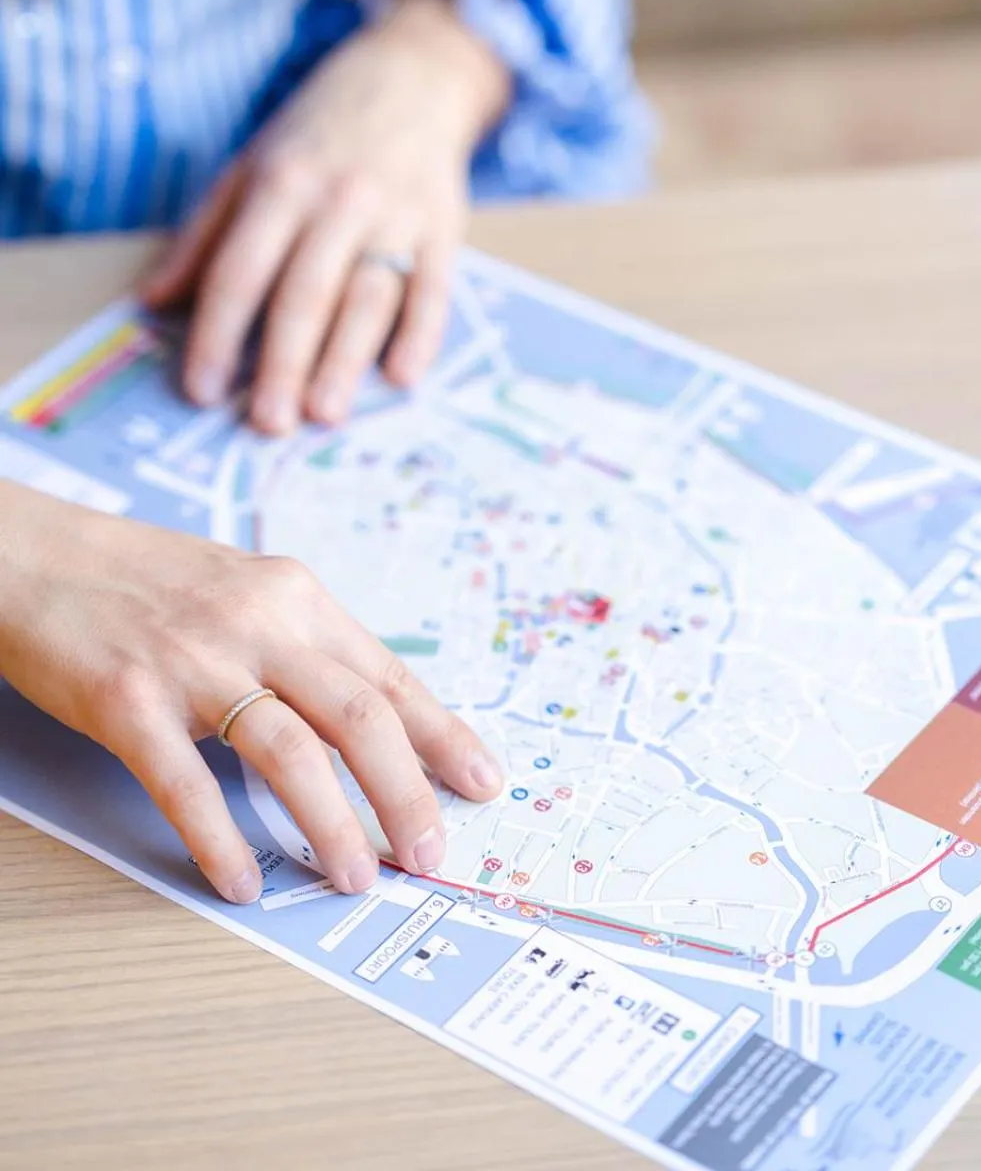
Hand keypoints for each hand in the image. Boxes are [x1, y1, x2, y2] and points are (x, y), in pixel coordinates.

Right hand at [0, 482, 502, 904]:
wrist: (41, 555)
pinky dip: (221, 840)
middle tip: (428, 853)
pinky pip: (188, 784)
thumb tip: (375, 720)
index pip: (389, 676)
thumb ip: (306, 647)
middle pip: (360, 717)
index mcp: (296, 598)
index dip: (443, 737)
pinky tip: (242, 880)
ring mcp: (194, 662)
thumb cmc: (149, 581)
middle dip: (406, 794)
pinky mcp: (129, 701)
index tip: (481, 784)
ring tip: (353, 877)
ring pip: (291, 753)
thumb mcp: (247, 592)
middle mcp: (258, 624)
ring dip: (332, 826)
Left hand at [143, 0, 507, 434]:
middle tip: (265, 422)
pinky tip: (403, 376)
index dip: (216, 333)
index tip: (201, 390)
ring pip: (368, 297)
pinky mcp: (444, 228)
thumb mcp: (249, 165)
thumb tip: (151, 302)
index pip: (240, 270)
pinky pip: (435, 289)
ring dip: (346, 359)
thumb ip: (203, 235)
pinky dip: (422, 334)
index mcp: (280, 185)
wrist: (412, 77)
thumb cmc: (319, 134)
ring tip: (324, 413)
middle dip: (282, 362)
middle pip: (304, 292)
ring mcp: (395, 215)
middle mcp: (337, 201)